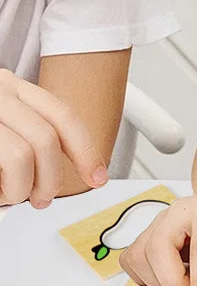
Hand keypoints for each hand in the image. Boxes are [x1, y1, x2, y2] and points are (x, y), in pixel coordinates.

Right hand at [0, 69, 107, 206]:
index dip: (86, 151)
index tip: (98, 177)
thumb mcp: (3, 125)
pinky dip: (7, 189)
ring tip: (12, 196)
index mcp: (11, 87)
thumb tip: (58, 173)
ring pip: (25, 155)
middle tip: (43, 198)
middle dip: (53, 179)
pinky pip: (5, 163)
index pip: (63, 115)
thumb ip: (30, 136)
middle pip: (48, 137)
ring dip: (24, 188)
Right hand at [119, 185, 196, 285]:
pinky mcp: (146, 235)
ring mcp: (157, 221)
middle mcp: (177, 211)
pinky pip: (133, 263)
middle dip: (176, 285)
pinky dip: (149, 279)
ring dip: (163, 284)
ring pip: (141, 259)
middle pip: (158, 252)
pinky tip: (175, 275)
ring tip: (193, 280)